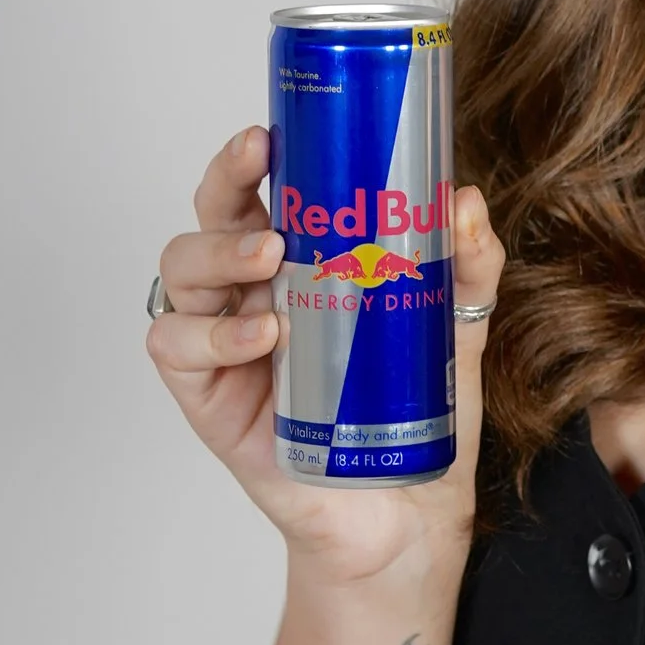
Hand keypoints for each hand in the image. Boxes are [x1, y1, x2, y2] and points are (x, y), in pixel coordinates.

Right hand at [145, 125, 505, 587]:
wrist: (406, 514)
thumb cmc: (416, 418)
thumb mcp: (455, 333)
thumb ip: (466, 268)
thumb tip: (465, 202)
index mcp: (300, 266)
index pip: (262, 192)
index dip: (253, 156)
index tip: (272, 129)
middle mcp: (253, 295)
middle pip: (211, 217)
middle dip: (225, 181)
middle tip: (260, 165)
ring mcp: (225, 345)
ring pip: (182, 274)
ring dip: (218, 253)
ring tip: (269, 257)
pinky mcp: (210, 399)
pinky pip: (178, 349)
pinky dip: (211, 336)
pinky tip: (261, 338)